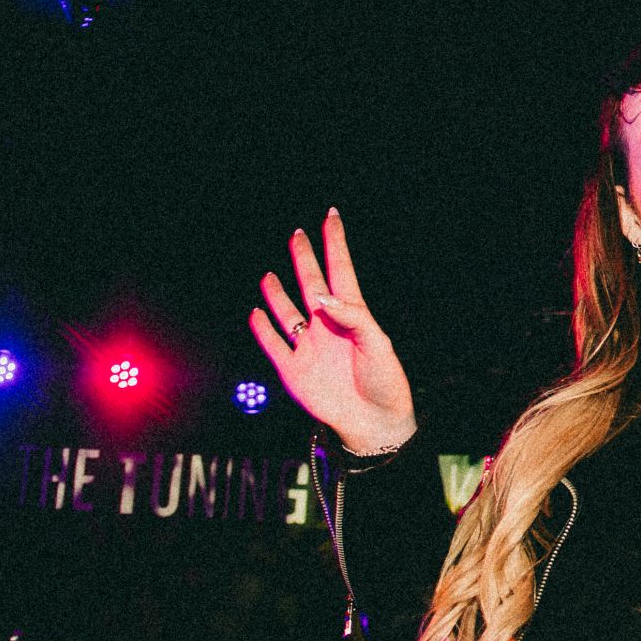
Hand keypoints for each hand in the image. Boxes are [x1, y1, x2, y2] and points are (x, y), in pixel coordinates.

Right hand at [248, 209, 416, 454]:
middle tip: (298, 234)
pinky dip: (263, 329)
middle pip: (311, 284)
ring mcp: (309, 346)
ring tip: (270, 275)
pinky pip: (274, 344)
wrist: (373, 423)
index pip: (340, 270)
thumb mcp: (377, 344)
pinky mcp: (294, 370)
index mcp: (352, 315)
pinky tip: (256, 313)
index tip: (331, 216)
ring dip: (278, 293)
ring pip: (288, 312)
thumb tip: (320, 296)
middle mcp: (327, 326)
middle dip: (304, 259)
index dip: (335, 243)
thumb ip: (351, 316)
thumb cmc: (384, 382)